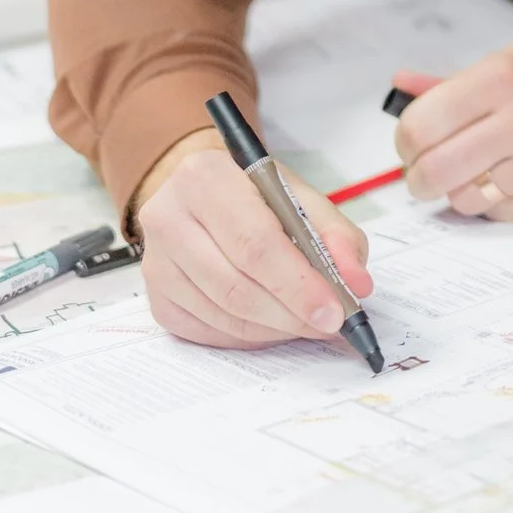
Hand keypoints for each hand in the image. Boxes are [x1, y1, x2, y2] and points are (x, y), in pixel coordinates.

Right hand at [131, 128, 374, 349]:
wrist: (208, 197)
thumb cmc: (258, 197)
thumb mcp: (302, 199)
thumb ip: (337, 236)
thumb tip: (357, 283)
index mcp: (205, 177)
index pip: (254, 243)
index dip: (297, 283)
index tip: (334, 310)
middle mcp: (167, 216)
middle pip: (235, 283)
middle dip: (290, 312)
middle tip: (328, 324)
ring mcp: (155, 261)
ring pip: (222, 312)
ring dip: (273, 328)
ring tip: (307, 322)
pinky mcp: (156, 297)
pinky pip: (205, 331)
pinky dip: (247, 336)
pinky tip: (273, 324)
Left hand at [393, 35, 512, 220]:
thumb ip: (455, 80)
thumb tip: (400, 85)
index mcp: (503, 76)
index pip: (420, 125)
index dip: (405, 143)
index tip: (411, 146)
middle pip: (434, 170)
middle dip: (419, 179)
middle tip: (426, 173)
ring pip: (465, 199)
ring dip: (460, 191)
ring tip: (477, 172)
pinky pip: (500, 215)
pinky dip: (495, 204)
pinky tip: (510, 180)